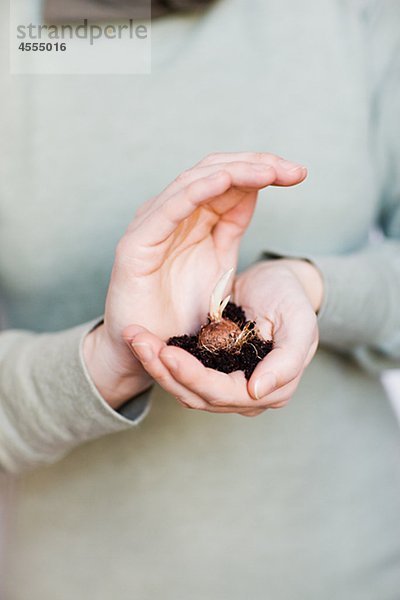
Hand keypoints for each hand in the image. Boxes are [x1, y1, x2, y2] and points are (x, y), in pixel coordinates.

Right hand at [84, 153, 306, 407]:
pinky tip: (225, 180)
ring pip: (194, 182)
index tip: (298, 174)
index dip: (262, 170)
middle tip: (293, 170)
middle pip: (213, 171)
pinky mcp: (137, 244)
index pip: (227, 178)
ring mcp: (151, 226)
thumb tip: (254, 191)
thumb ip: (231, 226)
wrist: (149, 352)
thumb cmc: (180, 311)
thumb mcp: (218, 263)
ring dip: (235, 172)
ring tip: (269, 171)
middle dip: (256, 165)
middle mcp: (170, 214)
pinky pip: (170, 208)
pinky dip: (198, 190)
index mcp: (190, 217)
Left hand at [129, 259, 319, 415]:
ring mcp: (223, 384)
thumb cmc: (291, 299)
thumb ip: (287, 360)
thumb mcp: (300, 322)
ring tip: (135, 338)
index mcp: (271, 390)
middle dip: (164, 370)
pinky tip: (142, 339)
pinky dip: (159, 357)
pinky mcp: (207, 368)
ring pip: (182, 387)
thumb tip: (257, 391)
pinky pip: (179, 371)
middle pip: (197, 395)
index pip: (223, 393)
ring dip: (156, 365)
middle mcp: (244, 395)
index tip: (167, 353)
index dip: (193, 377)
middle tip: (139, 341)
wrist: (278, 283)